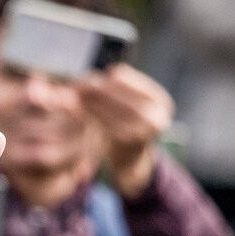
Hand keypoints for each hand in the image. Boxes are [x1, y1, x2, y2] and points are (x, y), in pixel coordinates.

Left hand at [77, 64, 173, 196]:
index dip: (105, 78)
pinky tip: (78, 114)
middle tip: (76, 87)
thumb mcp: (128, 102)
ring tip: (74, 98)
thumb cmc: (126, 123)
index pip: (127, 80)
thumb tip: (94, 75)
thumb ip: (115, 88)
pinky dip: (93, 118)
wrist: (132, 160)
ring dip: (92, 104)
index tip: (86, 78)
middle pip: (120, 94)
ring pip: (113, 110)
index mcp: (160, 99)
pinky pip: (110, 127)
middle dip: (96, 90)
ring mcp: (149, 130)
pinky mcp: (133, 143)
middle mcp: (159, 114)